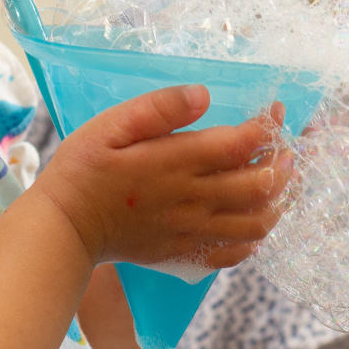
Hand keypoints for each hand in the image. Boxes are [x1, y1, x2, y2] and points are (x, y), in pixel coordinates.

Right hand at [38, 85, 291, 269]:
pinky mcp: (185, 252)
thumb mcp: (112, 124)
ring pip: (256, 222)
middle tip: (284, 146)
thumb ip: (160, 108)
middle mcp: (193, 198)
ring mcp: (193, 229)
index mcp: (178, 161)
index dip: (268, 125)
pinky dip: (255, 237)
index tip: (275, 110)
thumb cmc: (84, 168)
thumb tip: (203, 94)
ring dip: (278, 201)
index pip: (242, 143)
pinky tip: (254, 220)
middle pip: (260, 185)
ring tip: (278, 181)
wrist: (64, 228)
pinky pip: (235, 253)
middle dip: (283, 162)